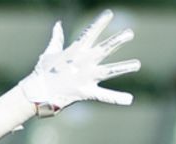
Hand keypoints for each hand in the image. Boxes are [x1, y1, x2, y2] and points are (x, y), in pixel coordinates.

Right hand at [18, 10, 139, 115]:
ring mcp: (86, 77)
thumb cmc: (42, 72)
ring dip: (124, 68)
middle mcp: (83, 62)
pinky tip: (130, 99)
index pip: (89, 33)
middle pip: (104, 49)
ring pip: (109, 71)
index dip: (100, 22)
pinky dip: (117, 98)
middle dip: (117, 40)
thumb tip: (58, 24)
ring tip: (138, 65)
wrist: (37, 92)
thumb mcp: (49, 53)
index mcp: (75, 51)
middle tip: (130, 33)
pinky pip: (104, 96)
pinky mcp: (86, 92)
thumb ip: (57, 38)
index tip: (109, 13)